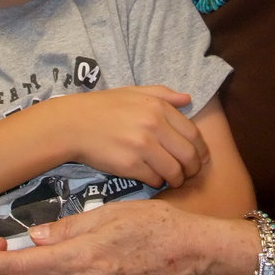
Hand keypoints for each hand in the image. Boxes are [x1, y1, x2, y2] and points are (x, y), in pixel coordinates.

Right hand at [52, 86, 207, 187]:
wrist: (73, 124)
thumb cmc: (103, 107)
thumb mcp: (133, 92)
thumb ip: (163, 94)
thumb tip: (188, 99)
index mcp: (158, 107)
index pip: (193, 134)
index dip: (201, 150)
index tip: (199, 158)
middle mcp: (153, 126)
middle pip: (189, 155)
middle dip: (193, 169)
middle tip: (189, 174)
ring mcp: (142, 146)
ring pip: (174, 171)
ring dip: (177, 179)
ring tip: (172, 179)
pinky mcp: (129, 166)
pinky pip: (155, 180)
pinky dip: (157, 182)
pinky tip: (152, 178)